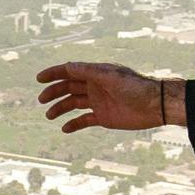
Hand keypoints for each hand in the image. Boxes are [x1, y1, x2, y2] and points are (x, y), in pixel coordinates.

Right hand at [36, 64, 172, 133]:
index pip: (70, 72)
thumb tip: (68, 66)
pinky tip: (64, 129)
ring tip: (49, 116)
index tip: (39, 79)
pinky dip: (74, 124)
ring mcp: (98, 102)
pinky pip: (84, 120)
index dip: (54, 74)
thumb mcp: (110, 77)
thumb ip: (89, 72)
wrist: (154, 105)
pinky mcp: (103, 117)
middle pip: (68, 88)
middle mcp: (94, 86)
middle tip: (41, 100)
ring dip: (60, 109)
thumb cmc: (135, 87)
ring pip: (73, 104)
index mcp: (95, 74)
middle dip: (54, 93)